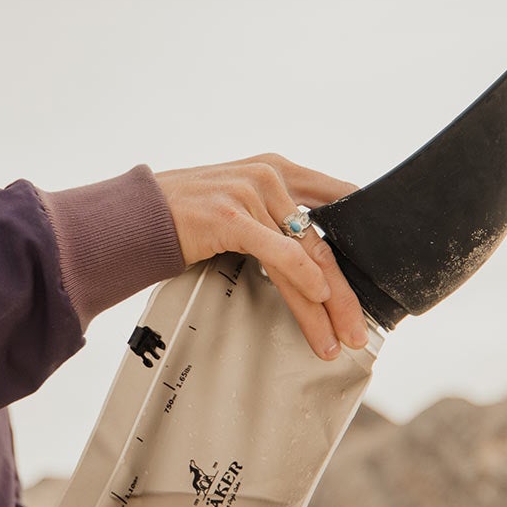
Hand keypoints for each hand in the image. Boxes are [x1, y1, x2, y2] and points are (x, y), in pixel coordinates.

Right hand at [153, 155, 368, 359]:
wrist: (133, 215)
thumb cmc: (182, 215)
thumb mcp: (237, 201)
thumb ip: (272, 213)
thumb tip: (310, 255)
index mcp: (276, 169)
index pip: (338, 200)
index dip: (360, 242)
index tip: (373, 281)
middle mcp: (268, 176)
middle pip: (322, 241)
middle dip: (343, 294)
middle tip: (358, 330)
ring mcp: (249, 193)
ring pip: (303, 257)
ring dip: (323, 306)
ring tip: (335, 338)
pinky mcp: (231, 217)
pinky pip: (277, 253)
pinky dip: (302, 278)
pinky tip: (318, 299)